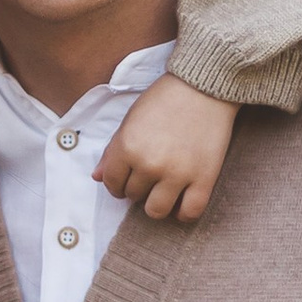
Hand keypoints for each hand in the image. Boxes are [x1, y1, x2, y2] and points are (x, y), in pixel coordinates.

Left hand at [95, 72, 237, 221]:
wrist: (204, 87)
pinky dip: (183, 213)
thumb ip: (113, 150)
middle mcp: (150, 164)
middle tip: (148, 176)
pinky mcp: (204, 178)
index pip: (111, 182)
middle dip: (137, 188)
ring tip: (162, 191)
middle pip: (133, 196)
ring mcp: (177, 174)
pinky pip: (189, 212)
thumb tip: (97, 177)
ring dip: (155, 204)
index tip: (125, 180)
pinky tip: (181, 203)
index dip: (116, 184)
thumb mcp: (131, 119)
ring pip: (156, 210)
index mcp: (127, 147)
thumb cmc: (165, 99)